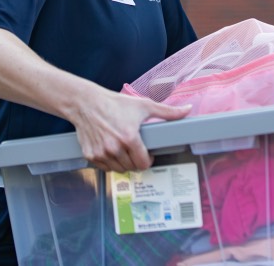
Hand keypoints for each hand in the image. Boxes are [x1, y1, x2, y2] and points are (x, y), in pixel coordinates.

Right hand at [69, 90, 190, 172]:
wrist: (85, 103)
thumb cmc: (114, 103)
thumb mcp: (143, 105)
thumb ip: (167, 111)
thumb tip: (187, 110)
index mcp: (129, 138)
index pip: (143, 164)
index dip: (147, 160)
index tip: (147, 154)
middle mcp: (115, 148)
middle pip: (132, 168)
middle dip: (136, 161)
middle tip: (134, 150)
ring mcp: (101, 153)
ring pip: (119, 170)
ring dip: (123, 163)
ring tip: (123, 150)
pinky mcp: (90, 155)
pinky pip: (105, 167)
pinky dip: (109, 162)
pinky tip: (111, 150)